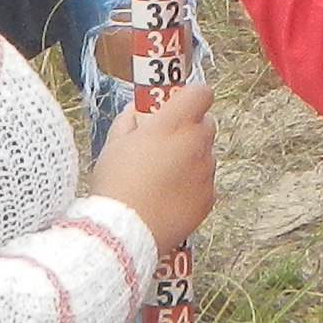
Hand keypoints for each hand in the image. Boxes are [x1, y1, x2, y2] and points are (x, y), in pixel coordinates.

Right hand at [87, 74, 215, 254]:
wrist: (126, 230)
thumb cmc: (116, 183)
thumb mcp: (114, 144)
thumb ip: (129, 120)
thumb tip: (137, 110)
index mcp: (173, 124)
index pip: (201, 93)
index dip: (192, 96)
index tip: (179, 104)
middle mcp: (196, 144)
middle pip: (206, 123)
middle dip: (189, 129)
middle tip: (165, 143)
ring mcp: (206, 172)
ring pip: (206, 155)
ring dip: (190, 158)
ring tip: (161, 177)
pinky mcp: (209, 197)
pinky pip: (205, 182)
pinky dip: (192, 185)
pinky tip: (168, 196)